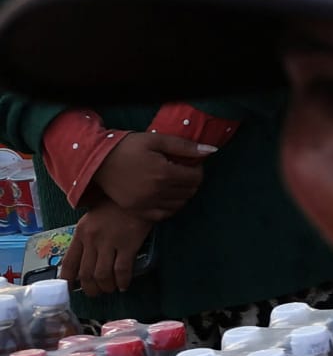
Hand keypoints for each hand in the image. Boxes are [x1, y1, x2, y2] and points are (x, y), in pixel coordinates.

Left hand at [62, 204, 154, 297]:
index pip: (69, 262)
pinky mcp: (128, 244)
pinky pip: (122, 270)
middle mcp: (92, 239)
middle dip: (90, 288)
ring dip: (106, 287)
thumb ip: (87, 238)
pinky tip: (124, 285)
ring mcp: (110, 242)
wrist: (138, 195)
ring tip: (110, 289)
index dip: (68, 280)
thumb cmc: (115, 207)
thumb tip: (84, 261)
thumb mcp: (93, 219)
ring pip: (102, 274)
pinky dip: (122, 281)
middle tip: (96, 293)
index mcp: (81, 233)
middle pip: (86, 273)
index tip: (71, 289)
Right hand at [90, 131, 212, 217]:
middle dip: (191, 181)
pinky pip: (163, 215)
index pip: (195, 177)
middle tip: (182, 172)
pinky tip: (166, 196)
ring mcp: (145, 203)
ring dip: (182, 194)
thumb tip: (211, 151)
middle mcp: (156, 191)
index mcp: (163, 173)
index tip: (190, 164)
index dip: (197, 169)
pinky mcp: (136, 210)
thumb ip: (185, 147)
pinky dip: (170, 207)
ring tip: (173, 182)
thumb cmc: (127, 147)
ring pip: (179, 205)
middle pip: (189, 191)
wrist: (96, 161)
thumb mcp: (156, 140)